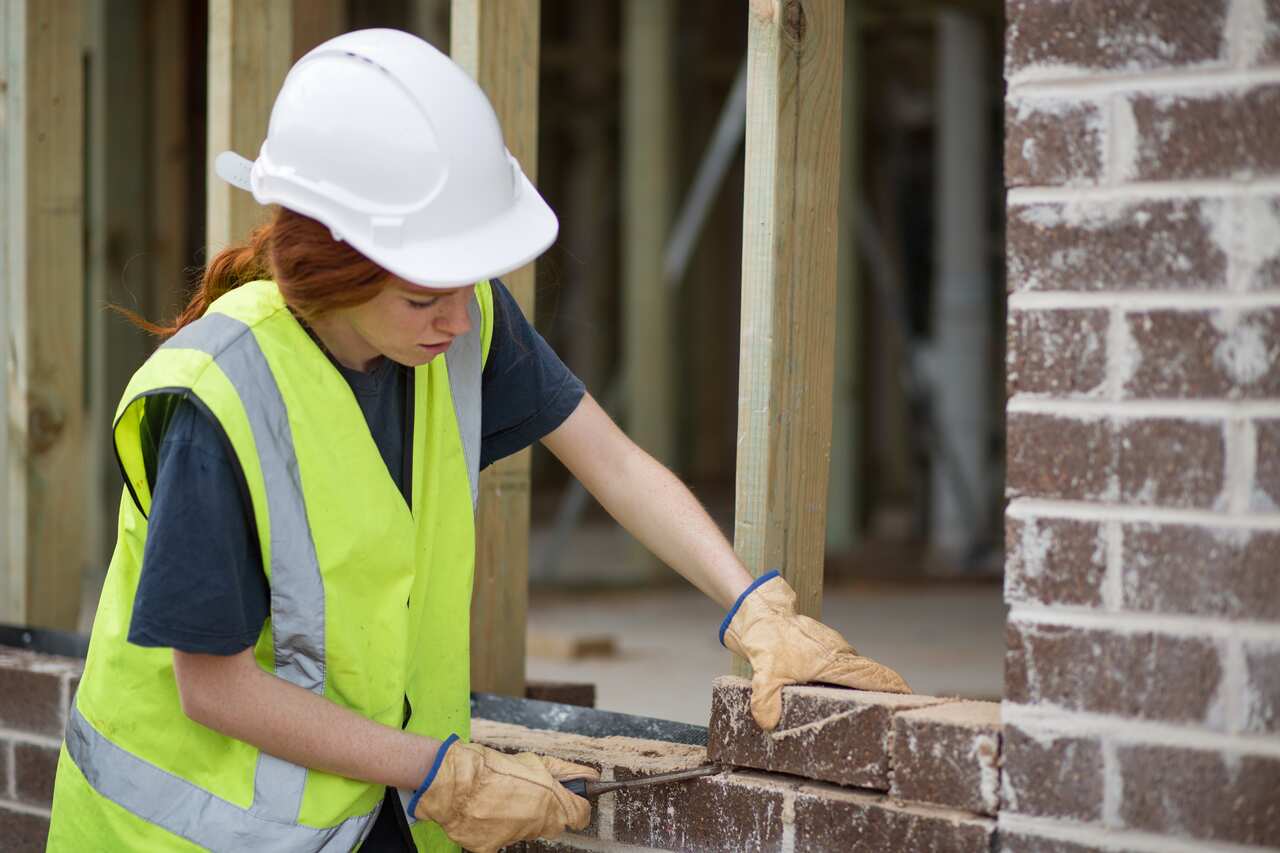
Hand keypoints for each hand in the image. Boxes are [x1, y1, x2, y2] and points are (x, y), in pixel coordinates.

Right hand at [410, 735, 597, 852]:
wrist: (455, 782)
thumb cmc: (492, 769)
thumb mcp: (535, 762)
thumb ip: (566, 772)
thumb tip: (591, 776)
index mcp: (550, 801)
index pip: (581, 815)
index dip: (577, 804)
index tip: (572, 798)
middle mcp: (536, 823)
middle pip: (555, 824)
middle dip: (548, 811)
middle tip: (529, 794)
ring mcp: (514, 838)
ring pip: (528, 831)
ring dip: (521, 817)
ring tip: (503, 799)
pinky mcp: (492, 847)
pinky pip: (502, 839)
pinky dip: (499, 828)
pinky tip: (489, 811)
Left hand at [721, 571, 910, 730]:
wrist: (758, 609)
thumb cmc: (767, 638)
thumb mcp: (764, 674)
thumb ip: (767, 702)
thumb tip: (769, 725)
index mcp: (836, 662)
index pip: (876, 676)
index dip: (895, 688)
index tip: (912, 698)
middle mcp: (840, 654)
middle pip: (870, 675)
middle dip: (884, 692)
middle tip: (891, 715)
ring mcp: (832, 647)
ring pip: (854, 669)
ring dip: (861, 686)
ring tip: (865, 709)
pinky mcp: (821, 644)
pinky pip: (840, 663)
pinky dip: (843, 678)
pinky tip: (833, 692)